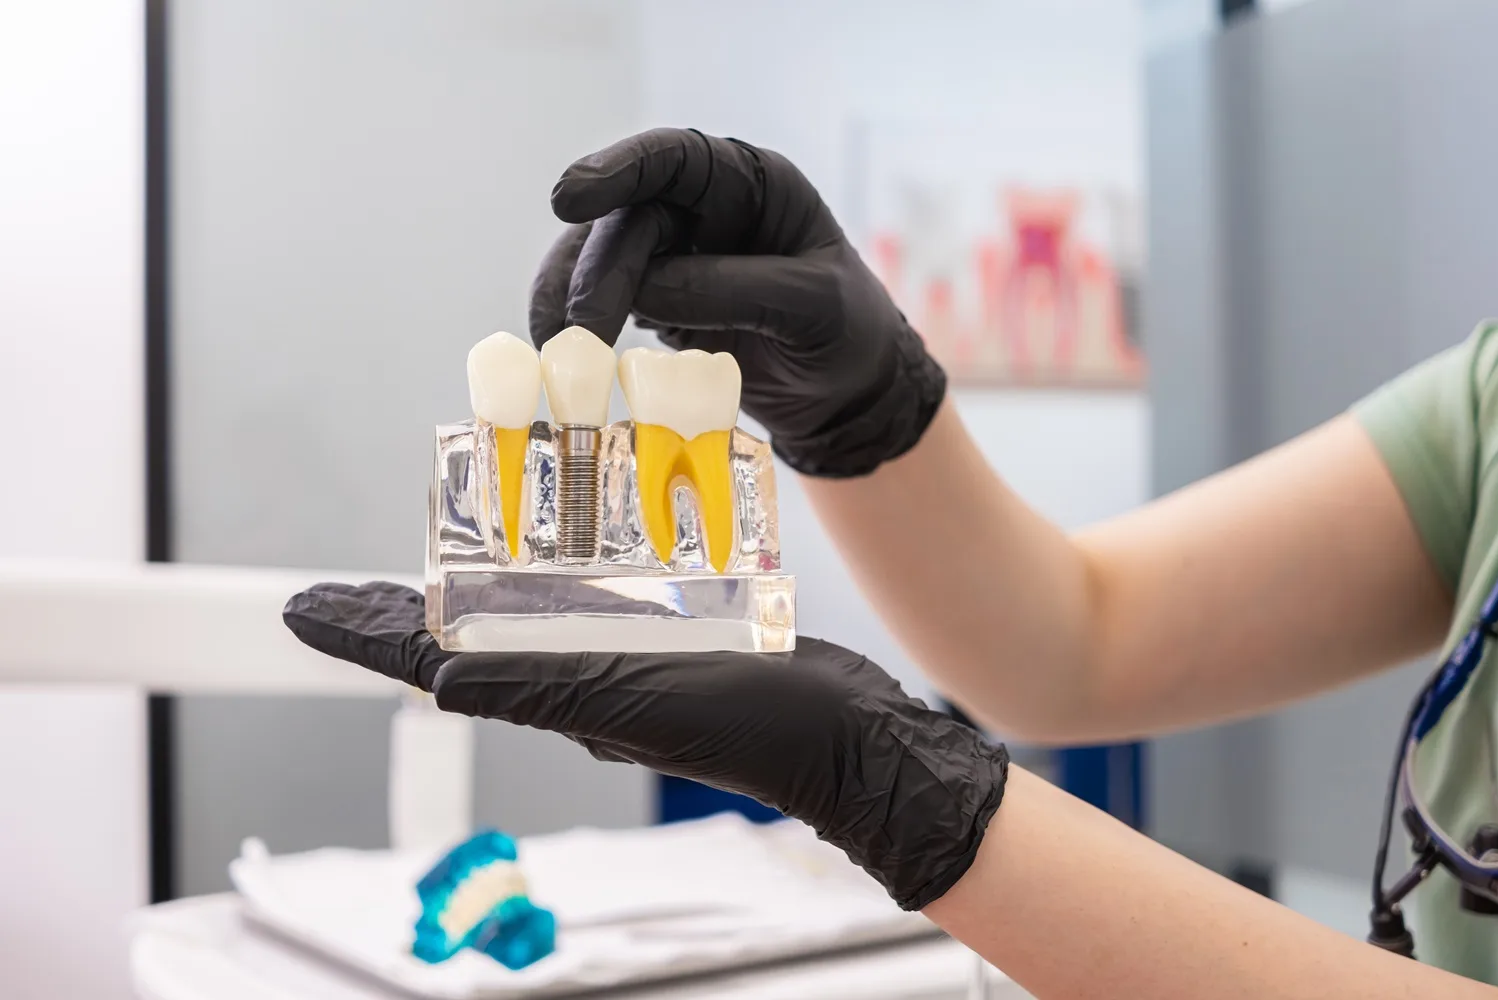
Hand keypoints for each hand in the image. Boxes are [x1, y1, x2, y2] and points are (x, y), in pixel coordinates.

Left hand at [283, 581, 1008, 910]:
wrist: (849, 742)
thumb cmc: (759, 727)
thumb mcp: (642, 702)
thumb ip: (543, 688)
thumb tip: (435, 684)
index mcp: (559, 694)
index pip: (434, 661)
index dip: (363, 632)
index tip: (299, 606)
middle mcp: (577, 677)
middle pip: (462, 637)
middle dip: (399, 608)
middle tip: (341, 583)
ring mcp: (621, 659)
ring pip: (524, 612)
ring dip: (471, 582)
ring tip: (429, 548)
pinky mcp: (667, 638)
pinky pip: (592, 598)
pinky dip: (559, 569)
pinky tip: (557, 544)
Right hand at [528, 128, 946, 477]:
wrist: (848, 398)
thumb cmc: (849, 337)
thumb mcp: (813, 309)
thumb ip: (737, 290)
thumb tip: (644, 290)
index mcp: (753, 185)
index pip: (676, 158)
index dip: (620, 169)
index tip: (569, 200)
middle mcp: (706, 210)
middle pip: (630, 221)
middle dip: (597, 272)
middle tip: (580, 332)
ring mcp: (677, 256)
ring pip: (601, 259)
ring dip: (570, 300)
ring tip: (558, 351)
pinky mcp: (657, 304)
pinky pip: (603, 302)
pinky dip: (577, 328)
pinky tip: (564, 358)